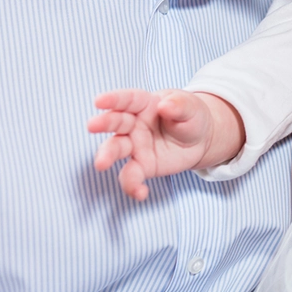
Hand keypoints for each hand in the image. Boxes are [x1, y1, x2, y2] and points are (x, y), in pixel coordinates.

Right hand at [87, 89, 242, 200]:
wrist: (200, 139)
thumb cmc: (191, 116)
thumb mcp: (191, 107)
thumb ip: (179, 105)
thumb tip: (165, 106)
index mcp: (146, 104)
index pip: (128, 99)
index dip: (114, 98)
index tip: (99, 100)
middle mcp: (135, 124)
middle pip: (116, 122)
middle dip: (104, 123)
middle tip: (92, 125)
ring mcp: (135, 145)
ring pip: (116, 149)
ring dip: (107, 156)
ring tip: (101, 164)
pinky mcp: (141, 166)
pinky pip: (131, 176)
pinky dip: (132, 185)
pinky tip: (140, 193)